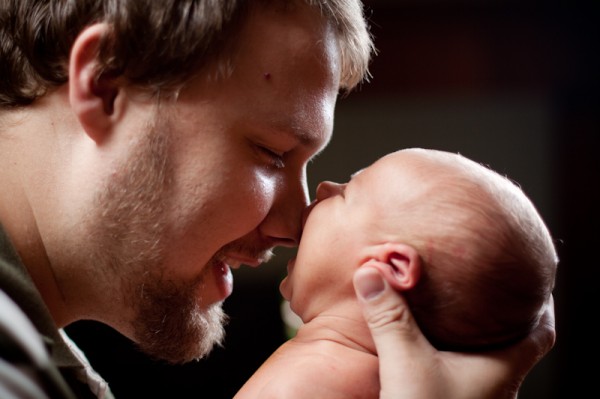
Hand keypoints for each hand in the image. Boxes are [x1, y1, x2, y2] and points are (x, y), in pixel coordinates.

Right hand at [353, 267, 555, 398]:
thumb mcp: (406, 365)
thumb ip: (390, 319)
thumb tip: (371, 271)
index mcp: (500, 370)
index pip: (541, 332)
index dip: (541, 304)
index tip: (534, 280)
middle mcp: (497, 389)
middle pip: (515, 346)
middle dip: (502, 317)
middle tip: (486, 289)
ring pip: (487, 364)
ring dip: (476, 340)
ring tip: (457, 315)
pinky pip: (464, 378)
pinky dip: (455, 360)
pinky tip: (430, 353)